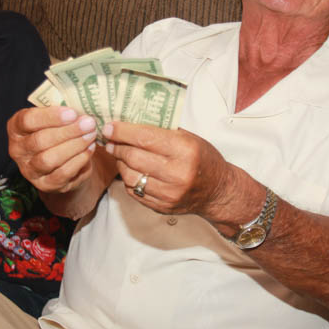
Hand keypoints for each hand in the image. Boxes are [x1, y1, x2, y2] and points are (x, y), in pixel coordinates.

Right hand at [7, 106, 96, 194]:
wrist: (64, 161)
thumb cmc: (58, 131)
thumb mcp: (55, 118)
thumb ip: (62, 112)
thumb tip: (81, 109)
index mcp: (16, 128)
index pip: (27, 120)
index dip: (50, 116)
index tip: (72, 113)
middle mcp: (17, 150)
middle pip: (40, 140)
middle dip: (68, 131)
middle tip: (88, 123)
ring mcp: (29, 170)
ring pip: (49, 159)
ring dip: (74, 146)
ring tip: (91, 135)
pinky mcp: (45, 185)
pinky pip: (62, 173)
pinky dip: (78, 160)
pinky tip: (89, 149)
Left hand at [101, 122, 234, 219]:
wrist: (218, 191)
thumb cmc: (203, 159)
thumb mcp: (190, 138)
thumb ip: (162, 131)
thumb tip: (130, 122)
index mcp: (185, 150)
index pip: (144, 138)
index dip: (122, 132)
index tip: (110, 127)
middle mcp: (177, 173)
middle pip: (134, 157)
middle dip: (117, 146)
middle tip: (110, 140)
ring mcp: (169, 193)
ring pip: (130, 176)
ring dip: (120, 163)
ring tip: (119, 154)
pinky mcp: (162, 207)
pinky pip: (134, 192)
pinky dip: (128, 179)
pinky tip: (130, 170)